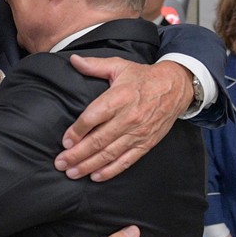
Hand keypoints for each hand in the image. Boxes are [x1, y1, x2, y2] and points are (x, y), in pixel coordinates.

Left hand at [55, 56, 191, 181]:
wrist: (175, 87)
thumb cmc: (143, 77)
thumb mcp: (119, 65)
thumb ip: (94, 65)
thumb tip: (73, 60)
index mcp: (119, 97)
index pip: (93, 117)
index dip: (77, 131)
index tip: (65, 142)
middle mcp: (128, 117)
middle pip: (98, 140)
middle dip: (77, 154)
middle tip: (60, 163)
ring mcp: (137, 133)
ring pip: (109, 153)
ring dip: (89, 165)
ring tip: (72, 173)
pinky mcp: (145, 143)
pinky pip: (126, 161)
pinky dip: (111, 170)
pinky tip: (96, 176)